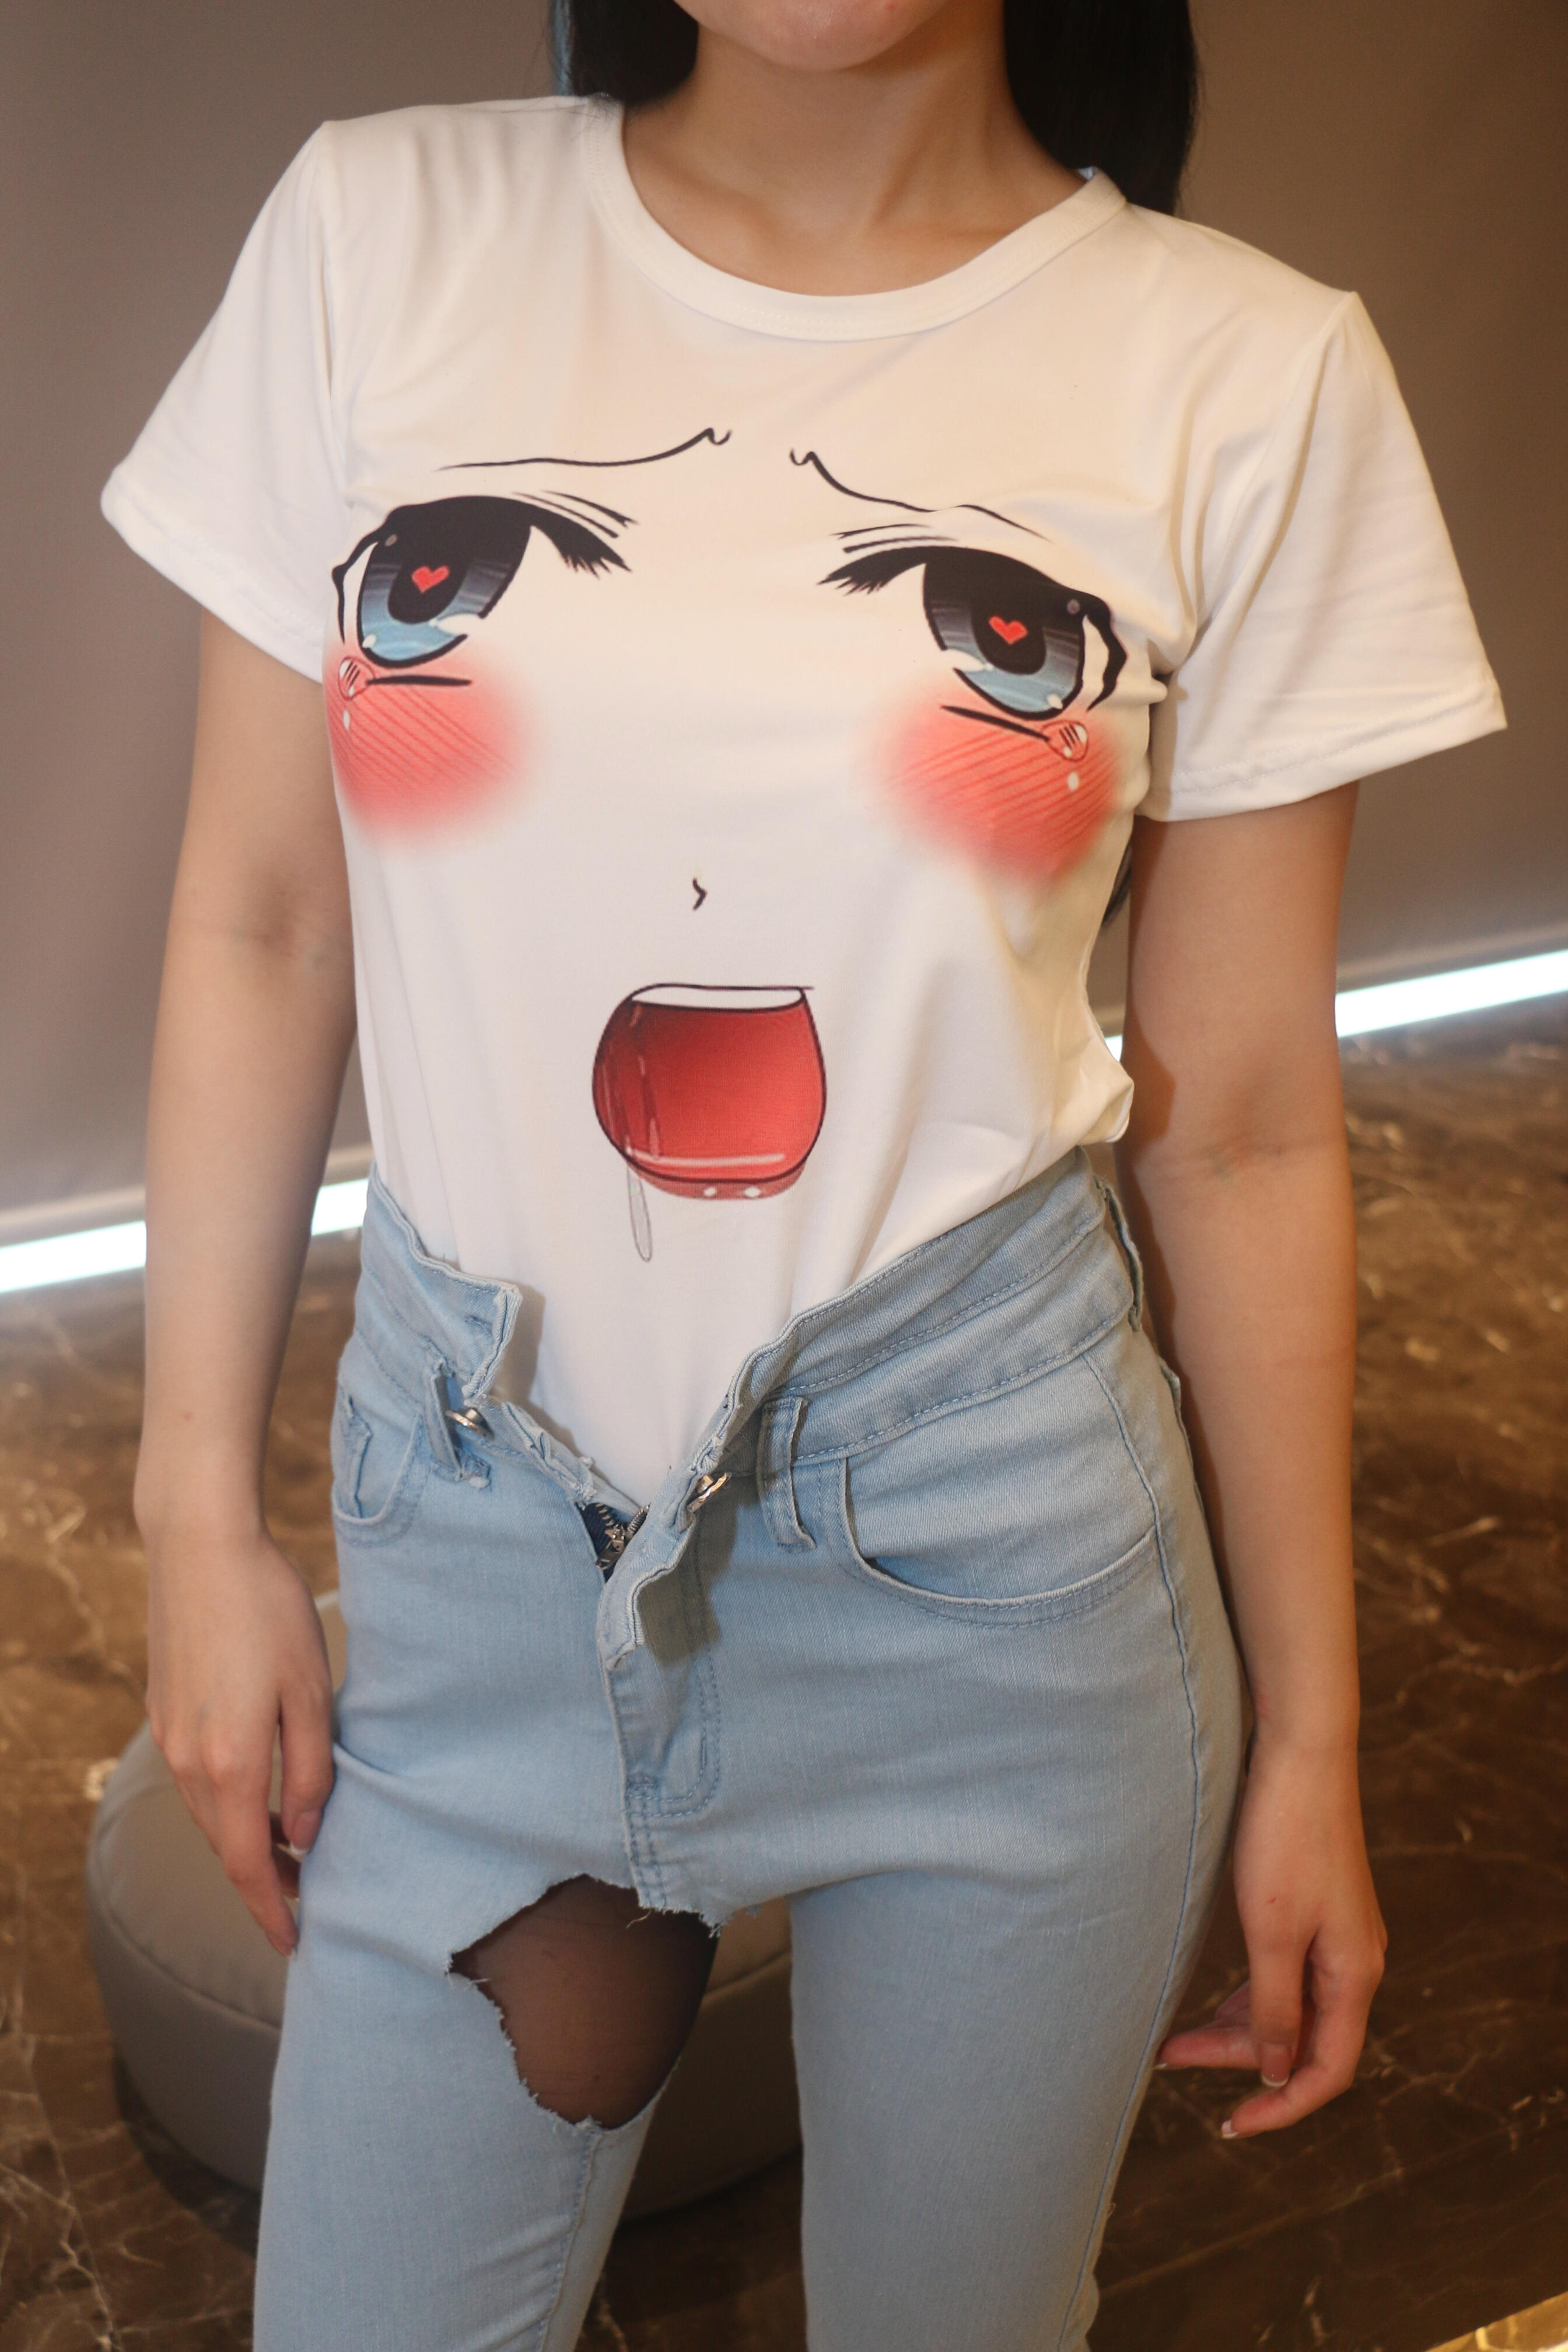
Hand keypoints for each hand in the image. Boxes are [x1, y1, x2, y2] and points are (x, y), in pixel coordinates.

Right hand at [144, 1519, 334, 1955]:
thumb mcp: (310, 1691)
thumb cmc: (268, 1611)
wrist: (201, 1547)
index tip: (293, 1943)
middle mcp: (187, 1760)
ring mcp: (169, 1735)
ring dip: (243, 1840)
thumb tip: (302, 1838)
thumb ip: (309, 1772)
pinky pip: (196, 1778)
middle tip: (307, 1900)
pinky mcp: (165, 1710)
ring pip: (207, 1813)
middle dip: (262, 1881)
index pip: (245, 1864)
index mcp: (228, 1762)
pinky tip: (256, 1793)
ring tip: (288, 1854)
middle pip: (223, 1845)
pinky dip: (225, 1802)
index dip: (270, 1909)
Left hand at [1156, 1732, 1385, 2136]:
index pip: (1327, 2070)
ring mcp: (1335, 1933)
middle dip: (1238, 2057)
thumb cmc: (1283, 1837)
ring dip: (1237, 2025)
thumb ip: (1277, 2007)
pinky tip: (1207, 1994)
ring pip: (1289, 2005)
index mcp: (1354, 1975)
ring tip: (1173, 2037)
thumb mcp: (1271, 1932)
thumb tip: (1282, 2071)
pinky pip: (1284, 1971)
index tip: (1231, 2125)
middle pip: (1302, 2038)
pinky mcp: (1313, 1907)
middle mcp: (1353, 1961)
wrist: (1298, 1752)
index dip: (1282, 2106)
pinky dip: (1248, 1990)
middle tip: (1167, 2056)